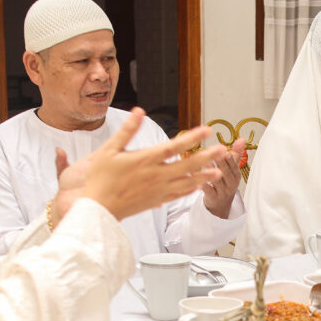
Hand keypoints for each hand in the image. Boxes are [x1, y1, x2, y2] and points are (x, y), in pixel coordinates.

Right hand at [55, 108, 225, 221]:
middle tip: (223, 150)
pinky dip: (190, 190)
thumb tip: (138, 111)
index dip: (192, 137)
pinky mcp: (156, 201)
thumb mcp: (109, 150)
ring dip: (204, 176)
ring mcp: (158, 190)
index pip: (174, 146)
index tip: (207, 130)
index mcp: (145, 160)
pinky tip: (199, 187)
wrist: (98, 209)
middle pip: (187, 165)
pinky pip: (178, 195)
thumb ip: (127, 131)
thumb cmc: (100, 179)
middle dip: (207, 157)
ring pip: (187, 182)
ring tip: (219, 170)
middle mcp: (156, 176)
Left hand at [202, 137, 245, 218]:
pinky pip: (206, 189)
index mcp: (236, 176)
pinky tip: (194, 174)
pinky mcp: (212, 198)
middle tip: (216, 155)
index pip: (235, 167)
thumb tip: (241, 139)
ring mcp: (222, 192)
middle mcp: (230, 184)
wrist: (221, 205)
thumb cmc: (226, 184)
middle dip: (222, 164)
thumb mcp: (232, 170)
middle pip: (227, 174)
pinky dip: (201, 182)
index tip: (225, 151)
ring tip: (205, 164)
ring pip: (217, 181)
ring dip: (211, 172)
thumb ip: (236, 154)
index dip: (230, 160)